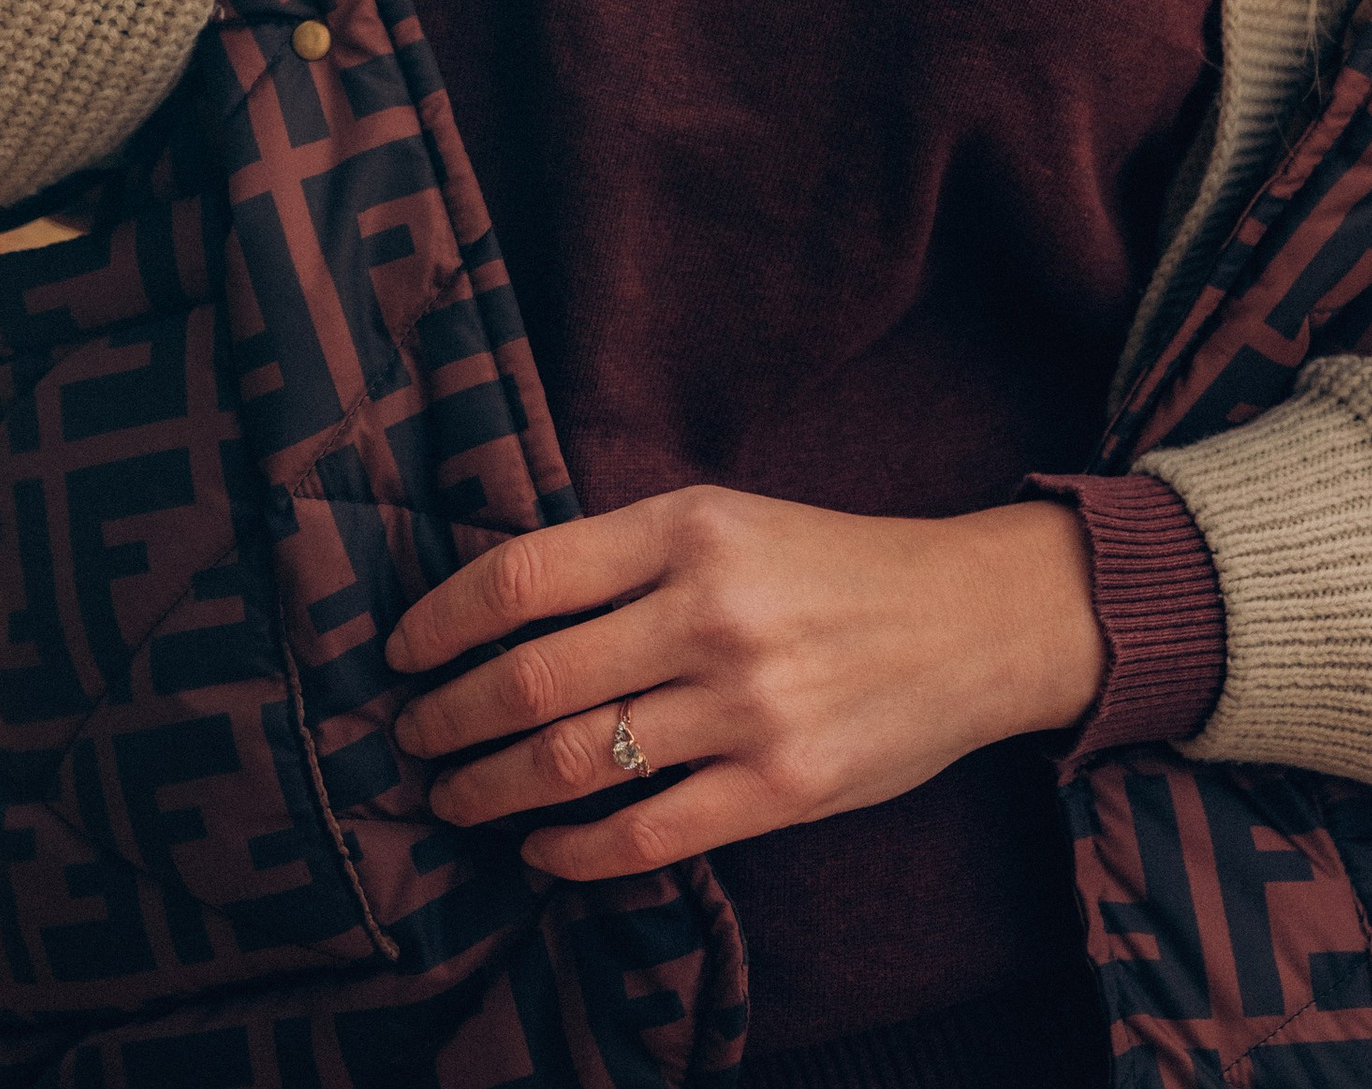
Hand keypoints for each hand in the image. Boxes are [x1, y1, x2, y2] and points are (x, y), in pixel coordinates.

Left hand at [384, 485, 1102, 882]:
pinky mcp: (781, 789)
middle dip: (448, 717)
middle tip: (410, 738)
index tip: (401, 652)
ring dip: (490, 788)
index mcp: (689, 527)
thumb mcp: (729, 519)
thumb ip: (627, 555)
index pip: (524, 576)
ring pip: (573, 761)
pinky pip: (645, 835)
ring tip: (455, 796)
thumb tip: (496, 608)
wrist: (970, 620)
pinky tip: (539, 847)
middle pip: (531, 677)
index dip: (441, 620)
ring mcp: (747, 706)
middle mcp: (711, 612)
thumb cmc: (830, 564)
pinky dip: (573, 852)